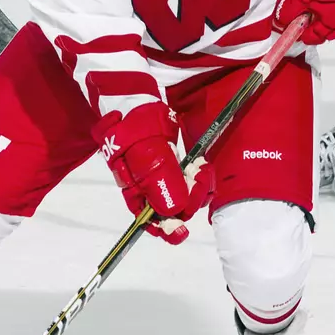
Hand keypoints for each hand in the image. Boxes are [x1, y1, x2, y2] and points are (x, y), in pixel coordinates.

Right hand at [94, 102, 211, 244]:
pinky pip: (191, 182)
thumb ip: (159, 182)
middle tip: (197, 175)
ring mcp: (163, 180)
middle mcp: (150, 191)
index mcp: (136, 194)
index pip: (152, 222)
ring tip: (199, 167)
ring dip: (198, 186)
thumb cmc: (135, 131)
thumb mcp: (146, 155)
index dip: (169, 228)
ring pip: (186, 197)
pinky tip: (200, 164)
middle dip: (190, 198)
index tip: (184, 225)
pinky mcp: (174, 168)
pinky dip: (199, 176)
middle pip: (174, 211)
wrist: (136, 107)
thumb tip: (173, 212)